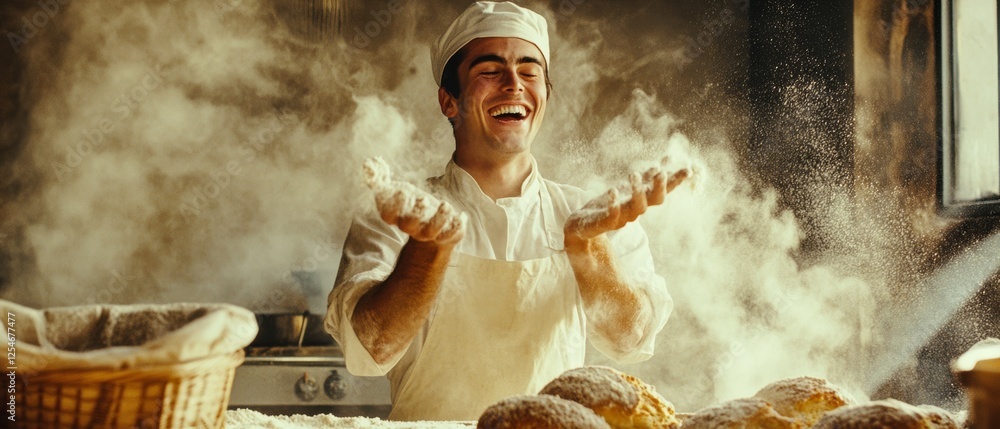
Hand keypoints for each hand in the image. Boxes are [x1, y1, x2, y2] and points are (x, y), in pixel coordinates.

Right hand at [363, 157, 465, 245]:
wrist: (432, 230)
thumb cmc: (410, 205)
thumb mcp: (395, 190)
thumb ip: (379, 178)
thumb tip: (368, 162)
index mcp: (397, 216)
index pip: (389, 215)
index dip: (394, 205)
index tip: (402, 191)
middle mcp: (411, 227)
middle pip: (408, 226)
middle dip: (415, 212)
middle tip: (423, 199)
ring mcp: (428, 234)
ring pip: (430, 232)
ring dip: (438, 219)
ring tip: (445, 204)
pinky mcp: (445, 236)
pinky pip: (449, 236)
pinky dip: (455, 227)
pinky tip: (461, 215)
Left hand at [565, 166, 687, 244]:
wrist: (581, 225)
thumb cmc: (607, 206)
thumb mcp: (627, 188)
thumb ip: (646, 178)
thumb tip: (663, 163)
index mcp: (641, 201)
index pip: (662, 192)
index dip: (674, 182)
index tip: (687, 170)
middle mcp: (634, 211)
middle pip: (654, 201)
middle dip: (659, 187)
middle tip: (661, 172)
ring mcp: (621, 218)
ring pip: (636, 208)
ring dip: (637, 192)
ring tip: (634, 174)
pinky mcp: (604, 223)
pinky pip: (612, 216)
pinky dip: (614, 205)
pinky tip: (613, 191)